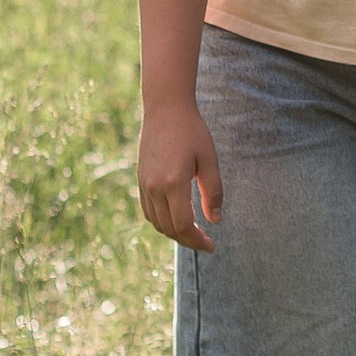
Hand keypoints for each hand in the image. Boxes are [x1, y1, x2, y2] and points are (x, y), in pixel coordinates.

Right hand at [137, 100, 222, 248]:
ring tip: (194, 234)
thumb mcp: (209, 160)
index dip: (198, 241)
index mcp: (173, 183)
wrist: (165, 109)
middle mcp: (154, 187)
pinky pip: (148, 211)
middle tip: (206, 243)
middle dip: (188, 241)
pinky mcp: (140, 180)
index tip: (212, 246)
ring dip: (174, 233)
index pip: (183, 225)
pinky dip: (162, 222)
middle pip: (169, 228)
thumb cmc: (192, 131)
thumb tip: (215, 220)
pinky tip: (176, 220)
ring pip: (156, 223)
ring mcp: (144, 184)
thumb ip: (213, 192)